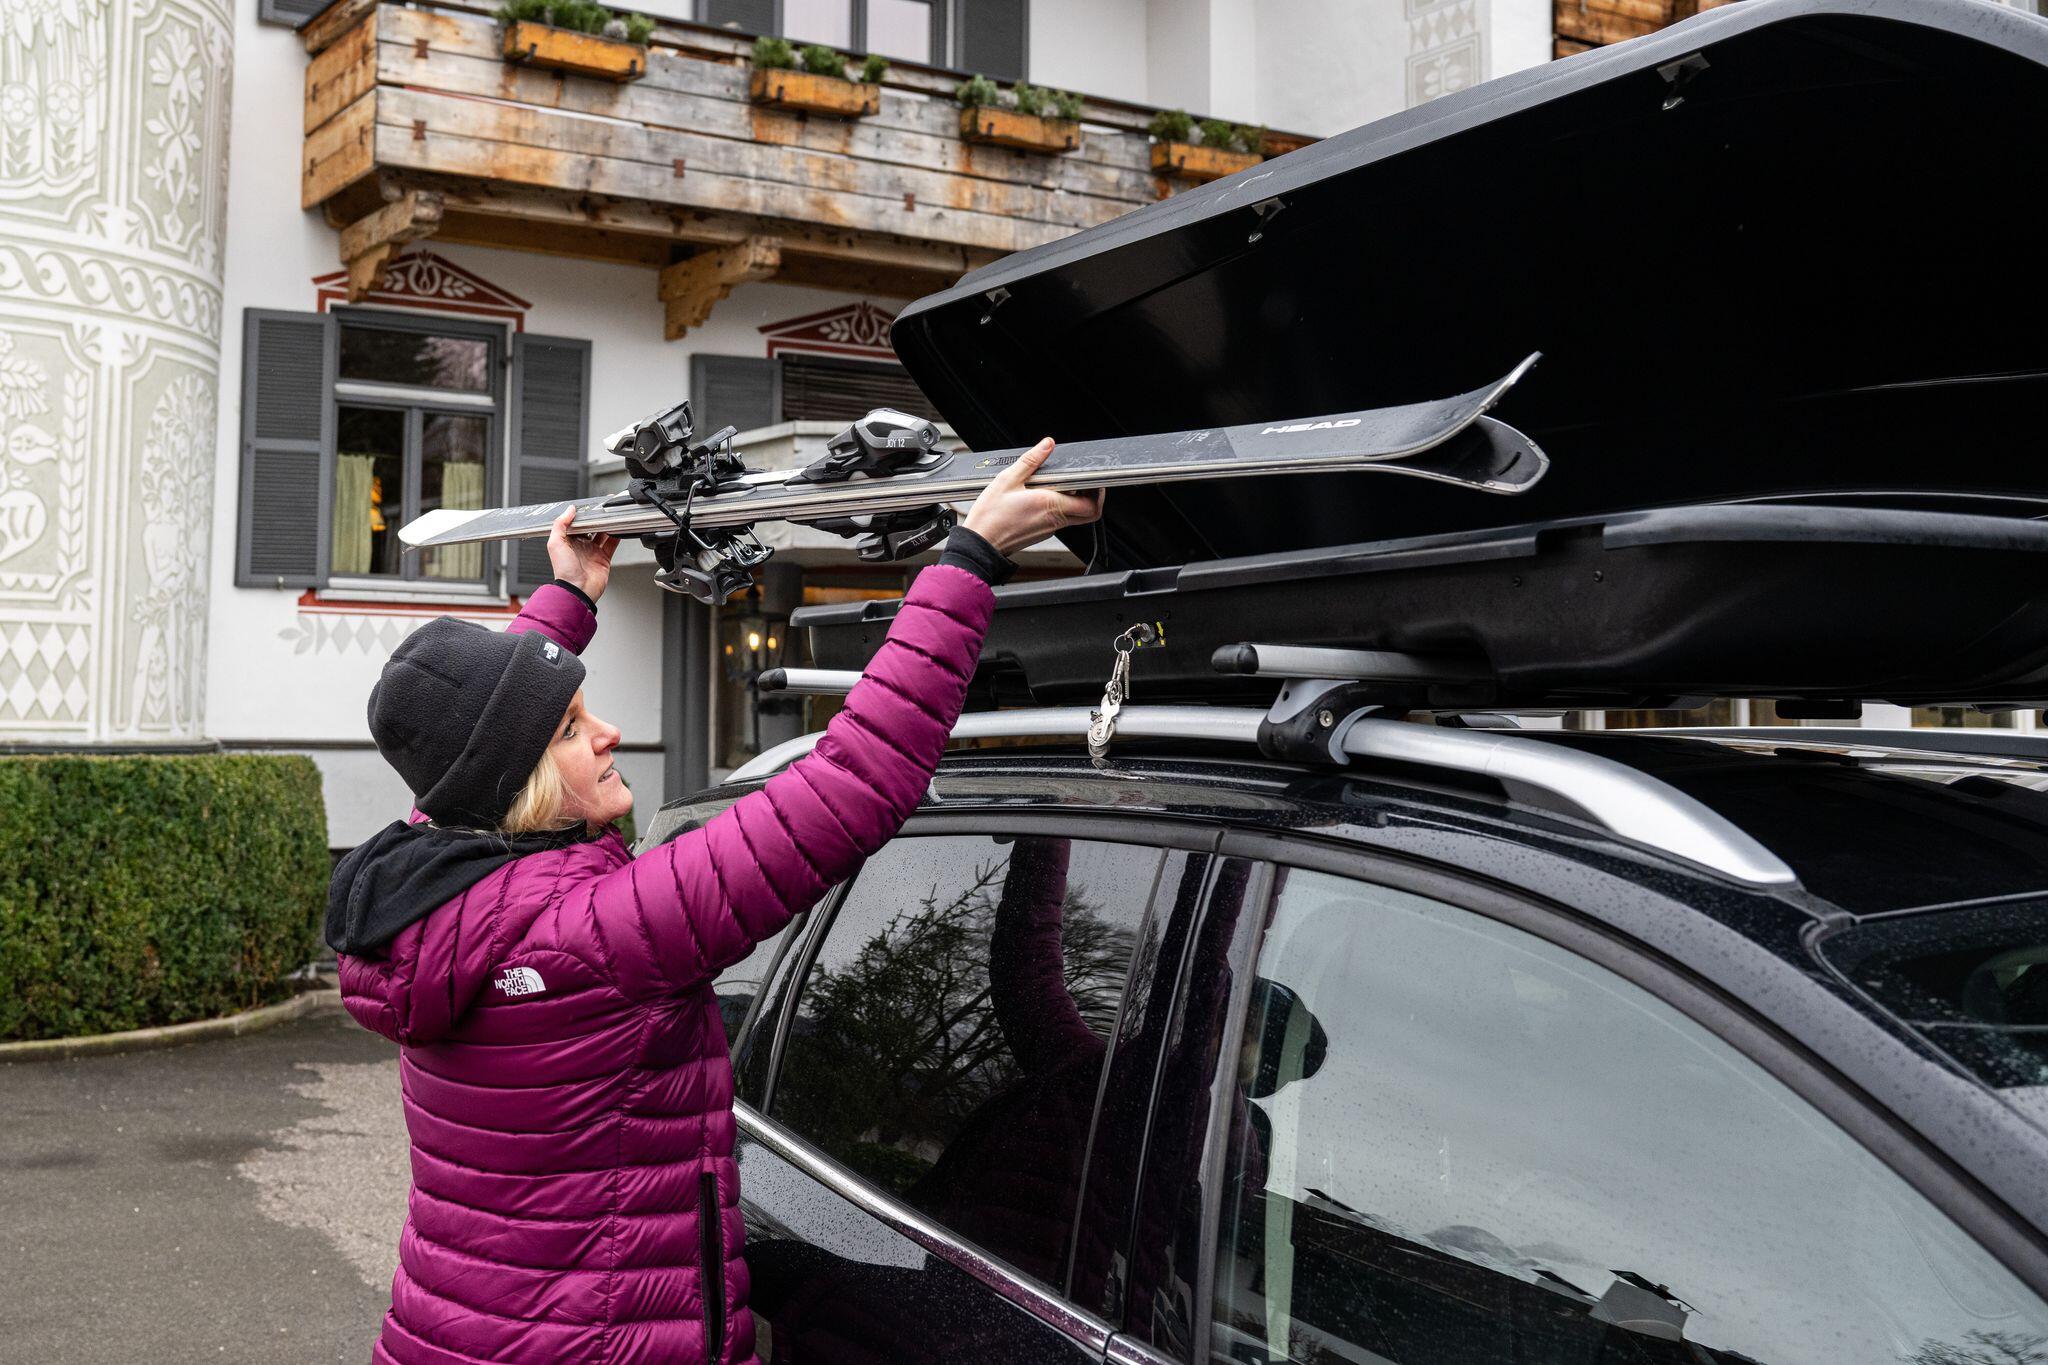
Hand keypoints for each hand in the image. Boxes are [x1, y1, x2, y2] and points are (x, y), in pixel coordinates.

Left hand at [546, 506, 618, 601]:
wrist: (578, 590)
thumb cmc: (564, 571)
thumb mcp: (555, 543)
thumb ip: (560, 524)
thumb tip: (569, 510)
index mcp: (568, 541)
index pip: (576, 523)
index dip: (581, 515)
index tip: (588, 507)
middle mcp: (581, 546)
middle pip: (591, 527)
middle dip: (596, 519)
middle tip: (602, 509)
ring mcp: (593, 552)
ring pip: (602, 534)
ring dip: (607, 525)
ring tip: (611, 516)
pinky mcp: (604, 558)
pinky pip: (612, 544)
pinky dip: (616, 536)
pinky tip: (618, 528)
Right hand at [960, 439, 1103, 557]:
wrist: (980, 543)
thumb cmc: (990, 516)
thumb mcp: (1008, 479)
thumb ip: (1031, 460)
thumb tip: (1047, 444)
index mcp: (1050, 505)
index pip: (1091, 505)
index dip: (1098, 492)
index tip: (1094, 479)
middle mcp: (1054, 520)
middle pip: (1088, 514)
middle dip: (1091, 497)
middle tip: (1083, 483)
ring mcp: (1049, 530)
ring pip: (1074, 517)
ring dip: (1073, 501)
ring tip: (1057, 486)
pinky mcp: (1041, 534)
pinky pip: (1059, 520)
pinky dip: (1058, 508)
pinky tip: (1040, 497)